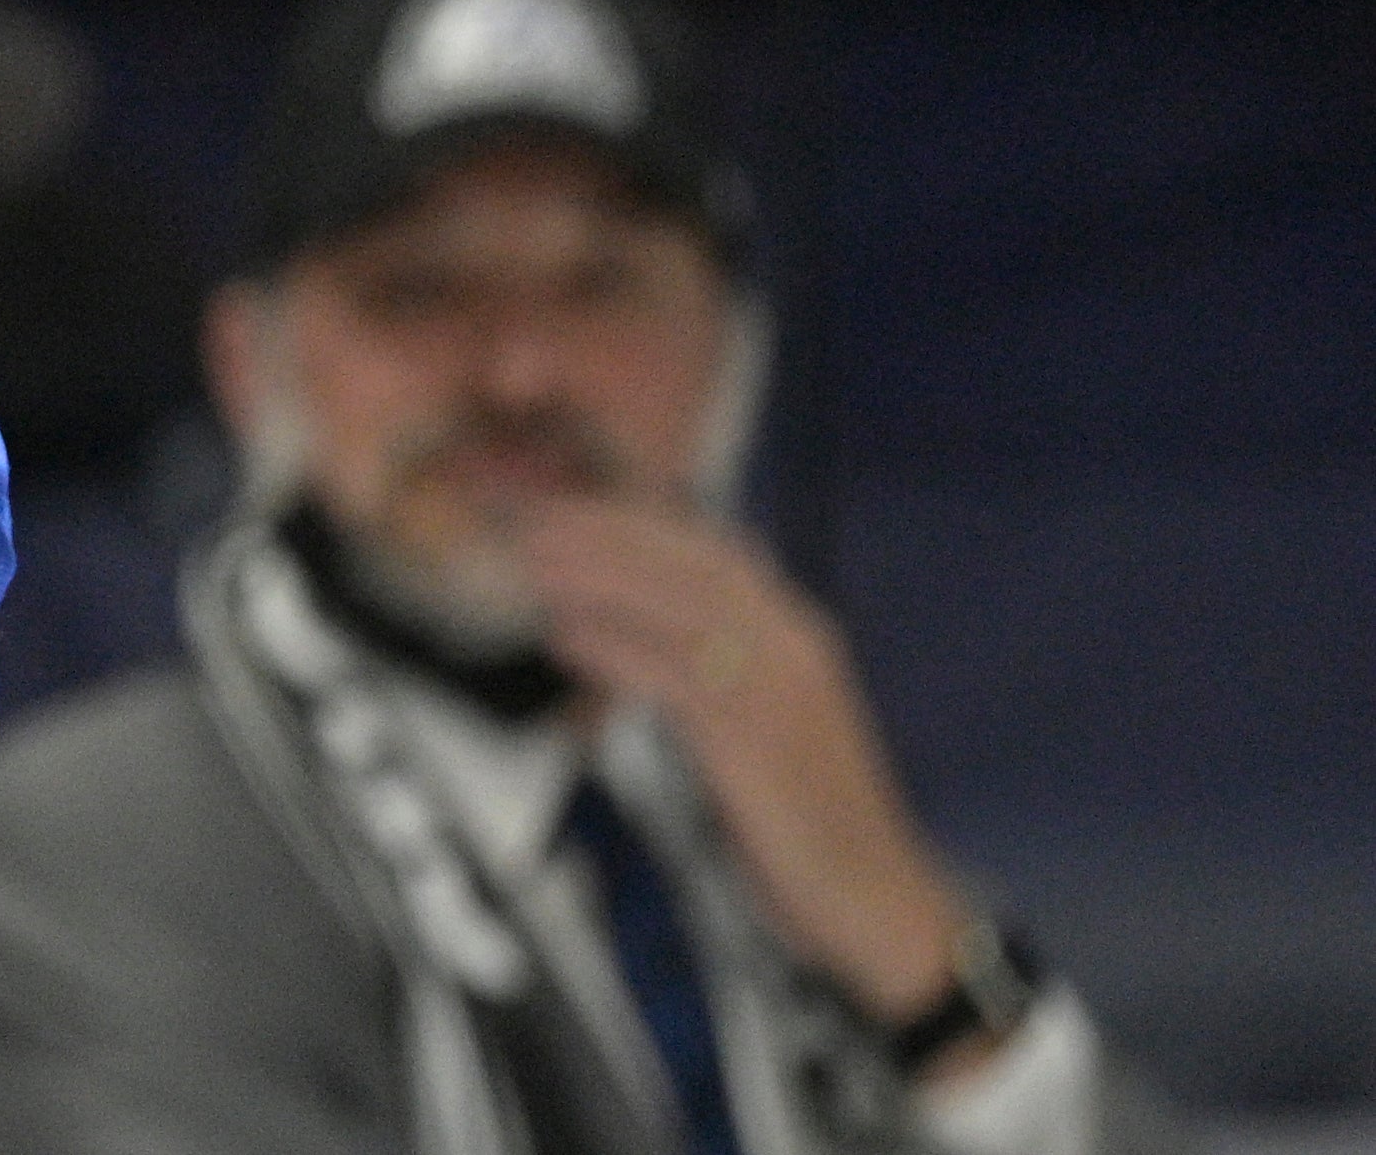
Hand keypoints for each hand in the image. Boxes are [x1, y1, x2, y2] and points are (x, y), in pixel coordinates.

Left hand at [510, 499, 968, 1029]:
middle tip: (530, 519)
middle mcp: (794, 645)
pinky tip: (563, 639)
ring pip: (676, 607)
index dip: (636, 521)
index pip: (711, 550)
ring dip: (595, 578)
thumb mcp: (762, 723)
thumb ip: (709, 671)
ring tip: (530, 565)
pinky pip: (670, 678)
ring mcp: (779, 689)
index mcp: (798, 634)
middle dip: (605, 532)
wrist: (874, 898)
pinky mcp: (756, 740)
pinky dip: (612, 650)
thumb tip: (625, 633)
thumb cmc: (807, 817)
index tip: (571, 505)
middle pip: (688, 562)